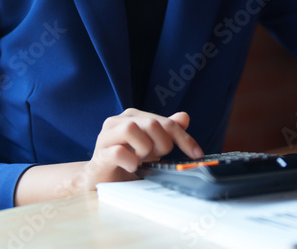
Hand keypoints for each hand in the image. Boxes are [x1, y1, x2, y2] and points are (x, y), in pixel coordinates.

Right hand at [85, 109, 203, 186]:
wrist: (102, 180)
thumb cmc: (129, 160)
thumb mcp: (153, 147)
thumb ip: (166, 131)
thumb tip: (184, 117)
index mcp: (134, 116)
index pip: (166, 122)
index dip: (184, 138)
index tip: (197, 154)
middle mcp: (118, 121)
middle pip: (151, 124)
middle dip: (162, 145)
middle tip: (156, 158)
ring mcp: (106, 136)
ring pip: (131, 129)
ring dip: (144, 149)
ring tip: (142, 160)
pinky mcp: (99, 154)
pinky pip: (118, 151)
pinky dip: (130, 161)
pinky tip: (132, 167)